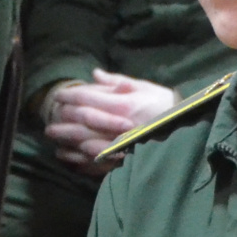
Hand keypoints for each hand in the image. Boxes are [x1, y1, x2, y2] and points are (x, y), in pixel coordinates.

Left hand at [43, 71, 177, 173]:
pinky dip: (81, 160)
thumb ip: (117, 82)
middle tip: (48, 121)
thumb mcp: (143, 87)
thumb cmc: (164, 105)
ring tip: (54, 140)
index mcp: (122, 104)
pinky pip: (97, 162)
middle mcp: (118, 125)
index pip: (88, 98)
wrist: (187, 130)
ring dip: (68, 141)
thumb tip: (94, 74)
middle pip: (82, 121)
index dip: (69, 96)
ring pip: (86, 143)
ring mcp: (120, 145)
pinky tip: (69, 158)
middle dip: (64, 120)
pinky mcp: (124, 159)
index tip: (57, 96)